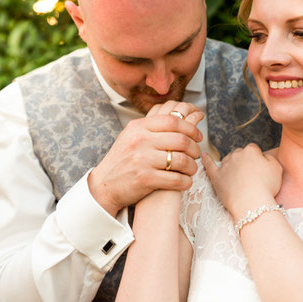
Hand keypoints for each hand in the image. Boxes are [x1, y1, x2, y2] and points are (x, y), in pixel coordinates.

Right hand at [88, 101, 203, 216]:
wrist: (104, 184)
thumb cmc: (123, 160)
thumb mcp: (132, 136)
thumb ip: (152, 126)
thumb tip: (180, 117)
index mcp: (138, 126)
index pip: (173, 121)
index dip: (190, 128)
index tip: (197, 136)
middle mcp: (140, 140)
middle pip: (181, 140)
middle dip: (194, 148)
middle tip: (196, 154)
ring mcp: (142, 160)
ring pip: (181, 160)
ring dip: (192, 166)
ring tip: (192, 169)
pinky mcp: (145, 179)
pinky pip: (176, 179)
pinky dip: (185, 181)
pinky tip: (185, 181)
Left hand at [202, 144, 281, 219]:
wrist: (251, 202)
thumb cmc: (266, 187)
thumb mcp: (277, 168)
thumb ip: (270, 158)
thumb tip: (264, 156)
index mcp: (251, 151)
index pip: (254, 149)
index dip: (257, 159)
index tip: (260, 169)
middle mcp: (236, 155)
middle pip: (240, 154)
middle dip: (244, 162)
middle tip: (251, 176)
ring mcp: (225, 165)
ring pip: (227, 160)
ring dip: (232, 165)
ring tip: (238, 177)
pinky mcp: (216, 176)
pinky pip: (209, 165)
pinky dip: (206, 160)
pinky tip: (203, 156)